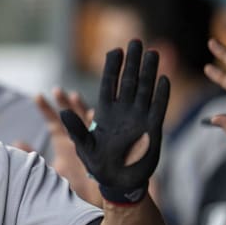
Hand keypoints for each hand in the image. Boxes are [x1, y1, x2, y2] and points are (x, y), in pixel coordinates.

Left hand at [17, 89, 100, 206]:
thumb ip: (31, 155)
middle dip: (64, 102)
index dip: (46, 108)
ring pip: (85, 120)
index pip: (53, 120)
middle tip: (56, 90)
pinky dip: (97, 124)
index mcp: (63, 140)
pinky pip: (101, 135)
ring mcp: (90, 143)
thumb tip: (16, 143)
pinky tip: (93, 114)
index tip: (37, 96)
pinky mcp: (100, 151)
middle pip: (70, 115)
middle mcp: (76, 138)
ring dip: (80, 108)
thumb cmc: (69, 186)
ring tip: (73, 96)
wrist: (88, 202)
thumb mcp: (46, 169)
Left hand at [61, 40, 169, 203]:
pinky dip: (162, 95)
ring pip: (145, 90)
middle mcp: (123, 112)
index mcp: (105, 113)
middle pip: (129, 81)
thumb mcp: (83, 147)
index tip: (115, 50)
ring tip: (153, 52)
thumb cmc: (98, 165)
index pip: (109, 84)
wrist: (119, 183)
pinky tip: (164, 79)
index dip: (112, 67)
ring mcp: (138, 119)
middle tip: (136, 41)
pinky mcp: (152, 129)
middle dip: (132, 62)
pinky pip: (158, 108)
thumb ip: (75, 130)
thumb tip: (61, 114)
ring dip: (149, 72)